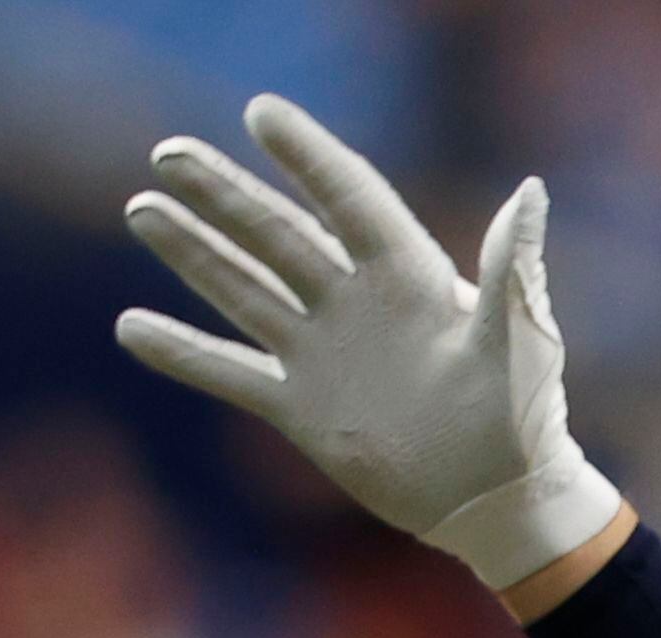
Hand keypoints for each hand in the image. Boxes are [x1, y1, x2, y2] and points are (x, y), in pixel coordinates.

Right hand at [114, 94, 622, 589]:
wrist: (501, 503)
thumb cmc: (526, 420)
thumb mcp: (521, 343)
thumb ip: (511, 272)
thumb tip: (530, 192)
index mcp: (410, 279)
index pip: (350, 200)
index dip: (309, 158)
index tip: (261, 112)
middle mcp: (356, 304)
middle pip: (279, 235)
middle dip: (224, 195)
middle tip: (168, 154)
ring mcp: (323, 353)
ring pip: (244, 291)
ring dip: (193, 252)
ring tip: (143, 209)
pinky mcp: (302, 408)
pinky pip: (231, 373)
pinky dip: (183, 354)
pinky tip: (130, 328)